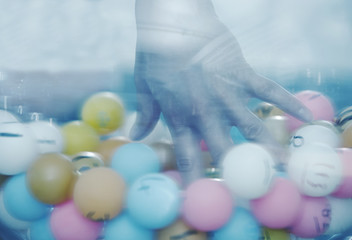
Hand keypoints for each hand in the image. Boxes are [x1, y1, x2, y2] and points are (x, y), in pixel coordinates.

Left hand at [130, 1, 311, 185]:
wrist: (174, 23)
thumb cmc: (156, 54)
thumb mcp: (144, 86)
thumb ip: (145, 114)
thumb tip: (135, 136)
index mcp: (180, 118)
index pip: (188, 158)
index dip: (195, 181)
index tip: (202, 198)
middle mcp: (206, 113)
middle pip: (223, 151)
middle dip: (236, 174)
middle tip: (251, 190)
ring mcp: (227, 95)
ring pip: (251, 128)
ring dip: (268, 149)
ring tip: (282, 167)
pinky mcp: (243, 75)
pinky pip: (270, 91)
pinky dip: (288, 102)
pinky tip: (306, 115)